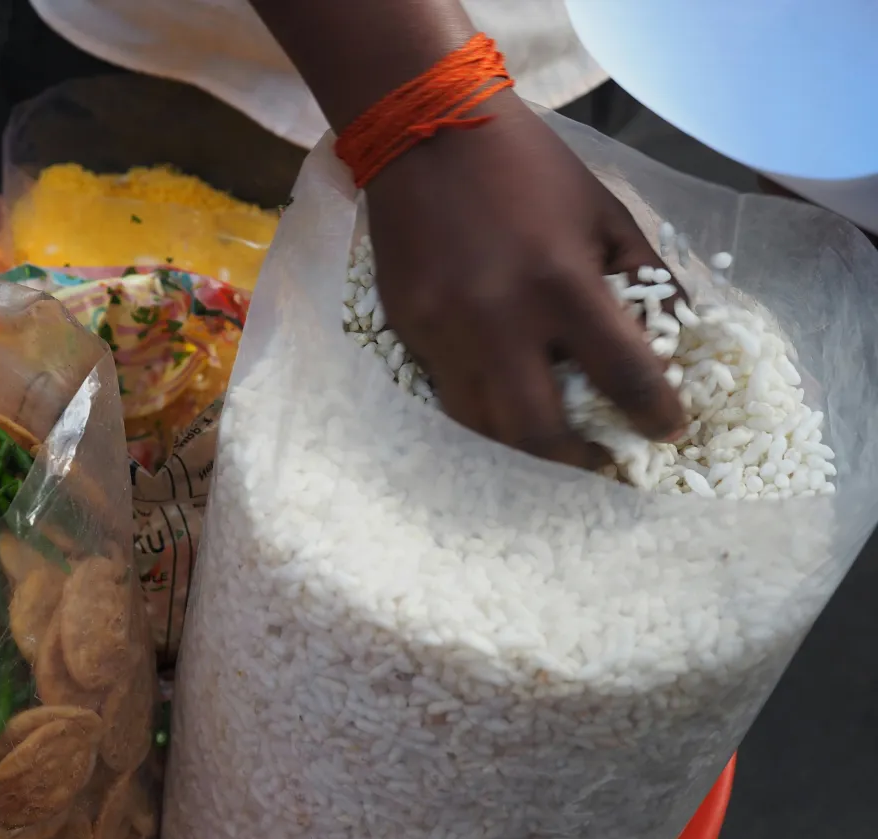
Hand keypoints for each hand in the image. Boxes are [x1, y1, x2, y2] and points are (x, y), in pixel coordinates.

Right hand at [365, 90, 685, 467]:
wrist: (426, 133)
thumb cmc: (528, 167)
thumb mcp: (604, 211)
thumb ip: (644, 277)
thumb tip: (674, 339)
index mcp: (561, 282)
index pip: (622, 375)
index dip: (655, 414)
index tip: (666, 429)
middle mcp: (498, 319)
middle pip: (535, 433)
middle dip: (574, 461)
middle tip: (598, 459)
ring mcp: (443, 332)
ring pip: (481, 427)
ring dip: (521, 446)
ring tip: (550, 440)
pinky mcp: (408, 331)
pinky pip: (448, 393)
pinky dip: (482, 407)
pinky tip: (503, 397)